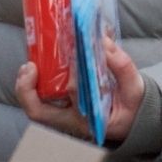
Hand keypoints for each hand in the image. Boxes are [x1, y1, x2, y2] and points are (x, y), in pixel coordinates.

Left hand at [14, 38, 145, 143]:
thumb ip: (121, 65)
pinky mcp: (63, 111)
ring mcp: (66, 118)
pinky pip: (41, 104)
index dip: (70, 71)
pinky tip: (36, 69)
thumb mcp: (135, 86)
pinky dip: (34, 88)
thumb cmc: (133, 105)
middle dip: (28, 90)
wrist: (134, 120)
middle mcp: (74, 122)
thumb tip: (103, 39)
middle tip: (29, 67)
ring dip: (27, 89)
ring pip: (37, 110)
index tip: (74, 50)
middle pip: (41, 113)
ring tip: (28, 66)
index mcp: (93, 119)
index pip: (75, 93)